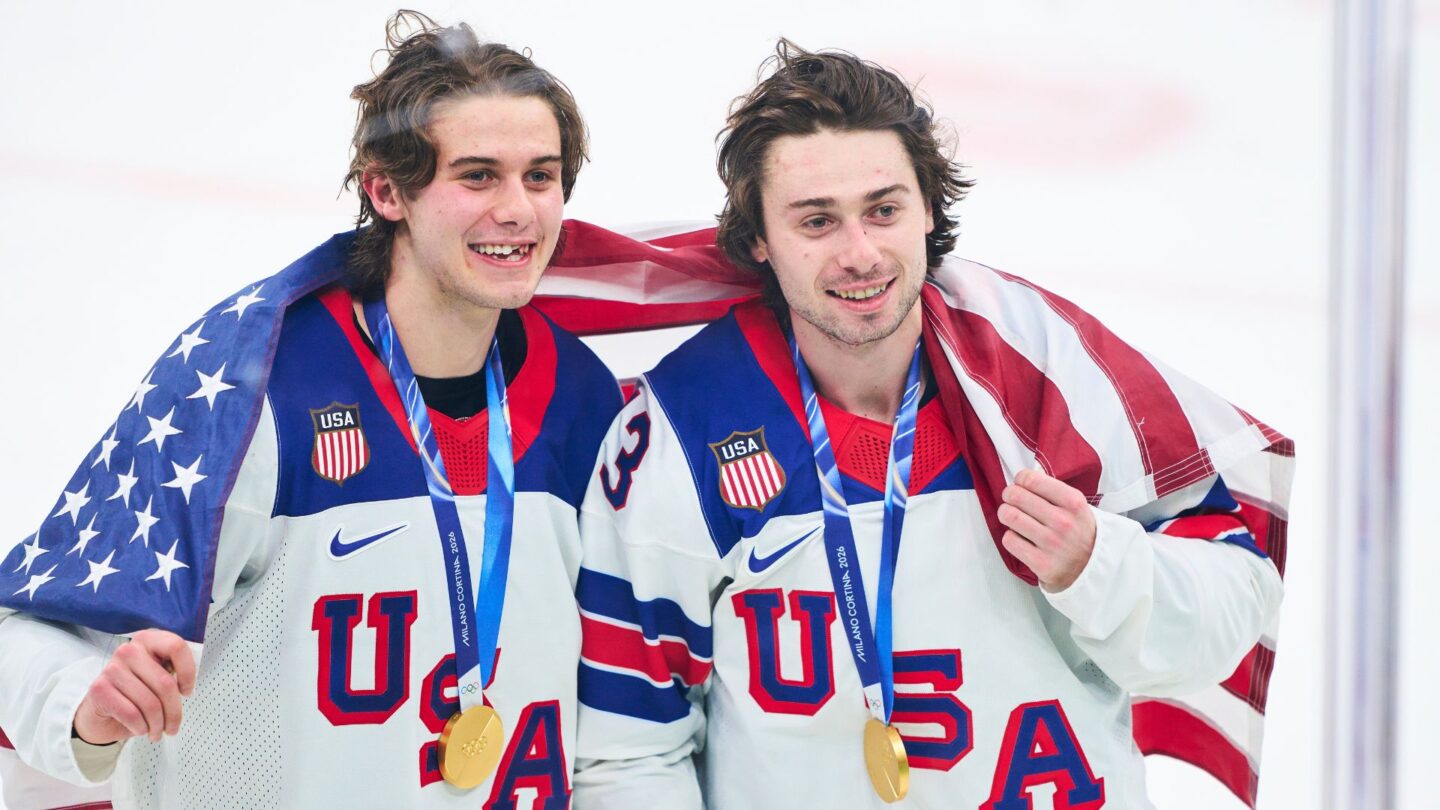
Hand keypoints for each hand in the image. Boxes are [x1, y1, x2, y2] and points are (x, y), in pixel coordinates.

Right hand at [73, 630, 195, 744]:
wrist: (100, 713)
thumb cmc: (134, 694)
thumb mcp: (157, 678)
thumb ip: (172, 674)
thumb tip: (186, 686)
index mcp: (147, 640)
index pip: (176, 647)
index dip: (188, 672)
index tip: (187, 691)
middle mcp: (128, 650)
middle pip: (165, 683)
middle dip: (173, 712)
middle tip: (173, 726)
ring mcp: (112, 668)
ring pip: (150, 703)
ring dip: (158, 724)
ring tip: (158, 731)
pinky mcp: (99, 688)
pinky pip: (131, 714)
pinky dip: (141, 727)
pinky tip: (142, 729)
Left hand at [997, 469, 1096, 591]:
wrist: (1092, 567)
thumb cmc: (1079, 531)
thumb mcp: (1076, 506)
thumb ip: (1052, 490)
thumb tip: (1022, 479)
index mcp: (1073, 502)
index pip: (1032, 480)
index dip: (1020, 479)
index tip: (1020, 483)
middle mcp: (1063, 522)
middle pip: (1016, 496)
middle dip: (1009, 495)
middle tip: (1010, 499)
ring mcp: (1052, 543)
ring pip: (1009, 516)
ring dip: (1005, 514)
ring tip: (1011, 516)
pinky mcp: (1041, 563)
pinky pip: (1010, 540)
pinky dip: (1010, 536)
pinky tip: (1019, 537)